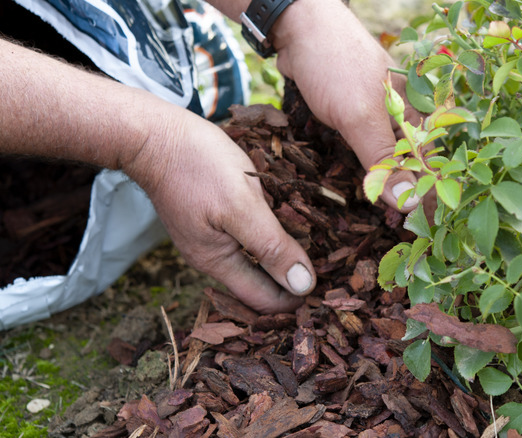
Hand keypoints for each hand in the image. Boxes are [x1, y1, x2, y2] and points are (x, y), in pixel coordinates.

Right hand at [124, 112, 315, 312]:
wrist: (152, 133)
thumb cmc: (198, 165)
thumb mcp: (242, 206)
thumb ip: (271, 247)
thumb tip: (303, 286)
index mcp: (218, 262)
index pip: (264, 300)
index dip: (296, 299)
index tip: (328, 288)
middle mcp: (212, 256)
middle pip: (259, 283)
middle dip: (292, 280)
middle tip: (331, 267)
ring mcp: (209, 235)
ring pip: (254, 259)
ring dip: (282, 256)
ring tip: (318, 245)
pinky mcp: (211, 215)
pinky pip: (246, 236)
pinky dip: (269, 235)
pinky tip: (288, 222)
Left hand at [272, 0, 423, 210]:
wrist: (296, 28)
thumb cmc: (335, 65)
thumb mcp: (360, 117)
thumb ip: (384, 160)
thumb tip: (410, 203)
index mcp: (417, 112)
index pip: (433, 163)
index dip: (432, 196)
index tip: (429, 231)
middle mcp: (403, 115)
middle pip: (413, 165)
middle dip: (409, 197)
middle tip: (404, 234)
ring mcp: (378, 115)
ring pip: (389, 159)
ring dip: (387, 187)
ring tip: (386, 220)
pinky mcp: (355, 117)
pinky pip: (366, 150)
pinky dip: (366, 171)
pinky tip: (364, 190)